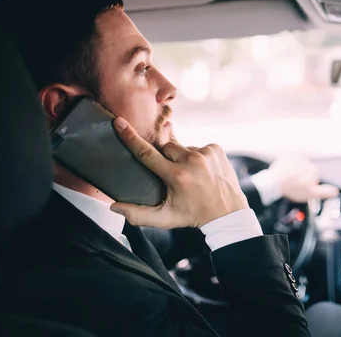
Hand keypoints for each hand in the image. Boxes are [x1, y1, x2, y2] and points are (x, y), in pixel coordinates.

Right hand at [110, 117, 248, 228]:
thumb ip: (137, 214)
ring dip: (183, 158)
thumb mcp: (165, 219)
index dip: (130, 137)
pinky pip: (198, 147)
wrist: (227, 213)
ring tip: (192, 176)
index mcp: (177, 177)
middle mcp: (192, 162)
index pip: (147, 154)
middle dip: (166, 158)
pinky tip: (203, 171)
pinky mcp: (216, 149)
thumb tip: (113, 206)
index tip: (120, 122)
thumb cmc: (193, 215)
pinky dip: (198, 157)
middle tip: (175, 176)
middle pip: (166, 148)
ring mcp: (206, 154)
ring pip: (183, 147)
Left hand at [269, 156, 338, 202]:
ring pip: (298, 167)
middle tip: (294, 185)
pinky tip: (285, 174)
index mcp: (314, 170)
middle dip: (302, 177)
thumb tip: (336, 191)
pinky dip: (288, 167)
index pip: (314, 177)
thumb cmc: (293, 189)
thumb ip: (325, 192)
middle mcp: (307, 161)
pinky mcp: (287, 157)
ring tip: (288, 180)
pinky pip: (290, 162)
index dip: (308, 185)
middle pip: (306, 171)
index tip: (301, 188)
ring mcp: (296, 158)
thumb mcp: (311, 194)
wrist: (275, 182)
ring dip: (295, 172)